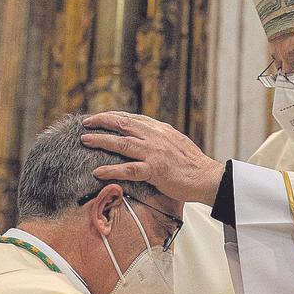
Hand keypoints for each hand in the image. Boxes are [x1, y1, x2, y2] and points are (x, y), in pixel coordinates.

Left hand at [81, 112, 224, 204]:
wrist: (208, 177)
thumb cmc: (192, 164)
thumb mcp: (176, 142)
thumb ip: (159, 137)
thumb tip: (143, 136)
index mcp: (161, 130)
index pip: (132, 118)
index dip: (113, 116)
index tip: (99, 117)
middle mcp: (156, 137)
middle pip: (123, 125)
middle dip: (102, 122)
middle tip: (85, 123)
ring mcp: (155, 153)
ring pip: (122, 143)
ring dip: (101, 140)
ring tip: (85, 140)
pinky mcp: (155, 170)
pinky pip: (129, 169)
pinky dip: (111, 169)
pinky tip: (98, 171)